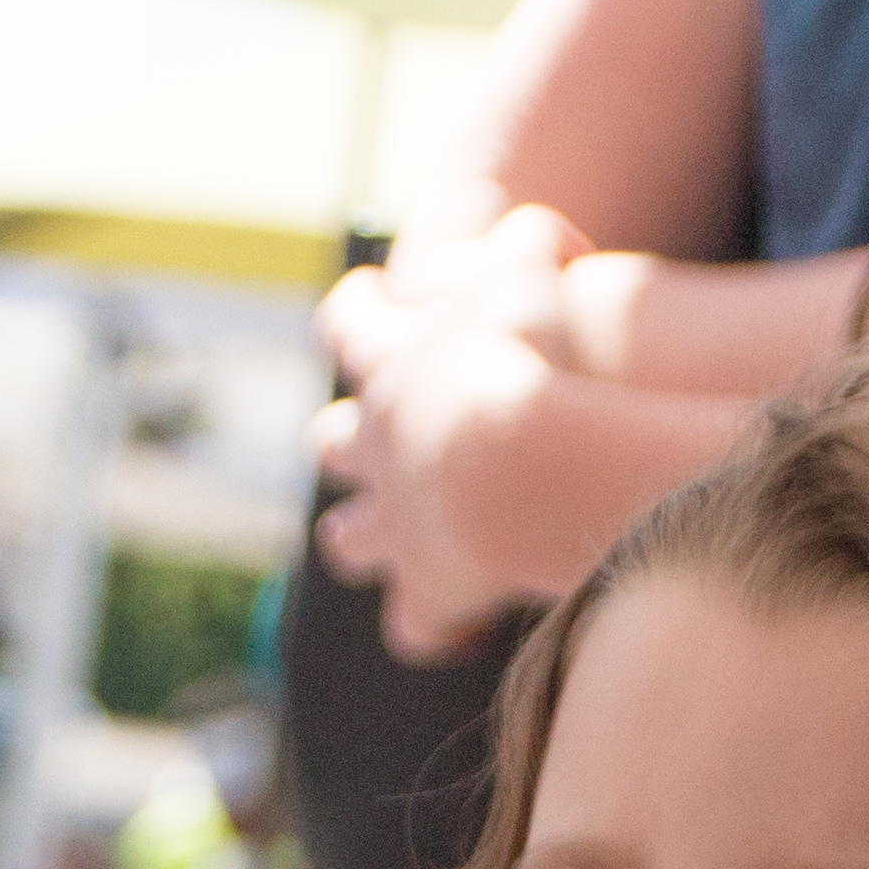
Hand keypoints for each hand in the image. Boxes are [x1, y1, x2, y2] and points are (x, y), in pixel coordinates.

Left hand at [315, 212, 580, 657]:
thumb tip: (531, 234)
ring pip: (352, 541)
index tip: (360, 300)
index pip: (351, 326)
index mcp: (389, 362)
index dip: (357, 312)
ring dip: (361, 540)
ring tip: (370, 544)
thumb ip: (523, 241)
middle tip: (353, 440)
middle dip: (344, 443)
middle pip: (334, 444)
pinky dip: (428, 628)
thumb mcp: (533, 258)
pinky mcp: (430, 591)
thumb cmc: (535, 347)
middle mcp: (374, 446)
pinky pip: (414, 625)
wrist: (530, 456)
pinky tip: (452, 634)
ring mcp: (394, 523)